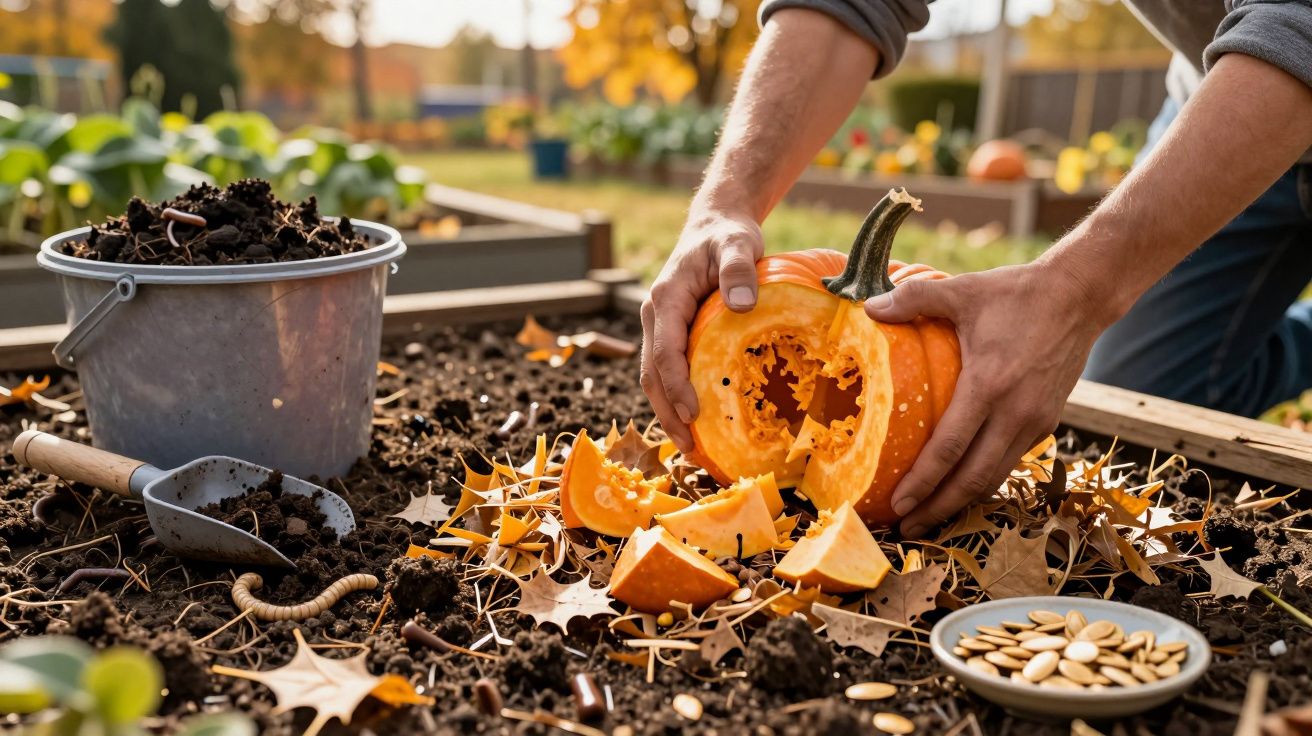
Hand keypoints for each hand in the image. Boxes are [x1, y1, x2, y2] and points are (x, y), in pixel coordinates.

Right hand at [641, 209, 763, 451]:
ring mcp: (660, 326)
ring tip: (691, 448)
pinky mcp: (671, 333)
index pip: (665, 352)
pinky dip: (676, 399)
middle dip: (668, 414)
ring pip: (655, 378)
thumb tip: (740, 305)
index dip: (676, 387)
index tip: (694, 415)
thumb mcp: (738, 243)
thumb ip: (739, 270)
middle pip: (652, 374)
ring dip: (668, 413)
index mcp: (666, 299)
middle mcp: (655, 315)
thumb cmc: (728, 236)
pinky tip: (696, 422)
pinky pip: (667, 371)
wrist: (715, 225)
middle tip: (690, 449)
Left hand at [865, 260, 1111, 537]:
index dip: (923, 482)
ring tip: (928, 518)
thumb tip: (868, 307)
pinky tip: (959, 487)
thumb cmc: (1017, 292)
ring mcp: (1035, 421)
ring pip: (994, 477)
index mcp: (989, 385)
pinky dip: (983, 481)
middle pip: (973, 479)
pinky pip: (1009, 462)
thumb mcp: (963, 290)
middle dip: (938, 508)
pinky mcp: (1047, 422)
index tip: (898, 505)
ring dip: (961, 502)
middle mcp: (1015, 412)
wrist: (1081, 296)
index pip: (950, 448)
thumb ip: (914, 298)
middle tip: (906, 529)